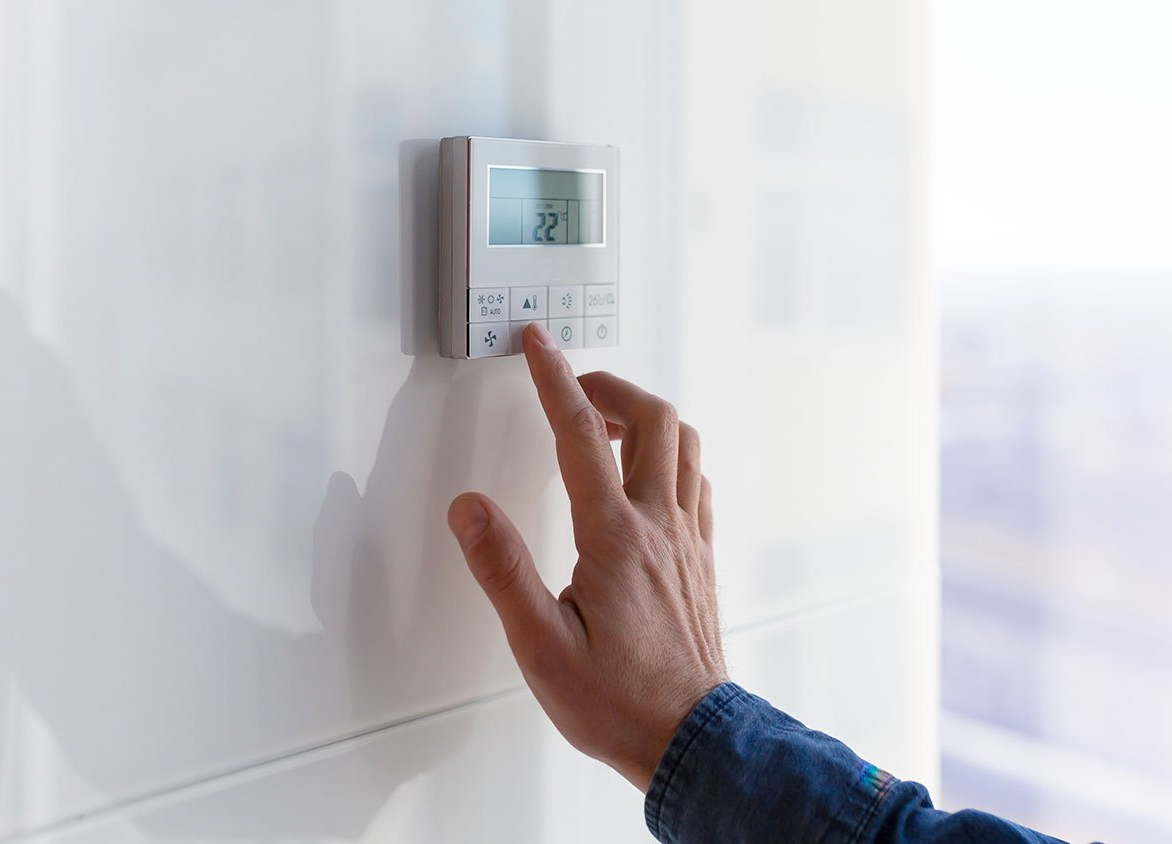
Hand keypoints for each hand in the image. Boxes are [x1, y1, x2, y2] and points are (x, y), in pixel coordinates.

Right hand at [446, 322, 727, 790]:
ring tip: (605, 421)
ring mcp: (688, 540)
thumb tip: (471, 509)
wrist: (690, 738)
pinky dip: (671, 456)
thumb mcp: (540, 645)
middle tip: (571, 384)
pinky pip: (696, 482)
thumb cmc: (619, 701)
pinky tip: (647, 475)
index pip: (580, 436)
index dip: (553, 380)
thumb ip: (504, 570)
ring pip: (685, 444)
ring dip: (646, 416)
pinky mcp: (701, 559)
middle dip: (610, 385)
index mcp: (616, 538)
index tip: (537, 343)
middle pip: (653, 419)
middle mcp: (660, 526)